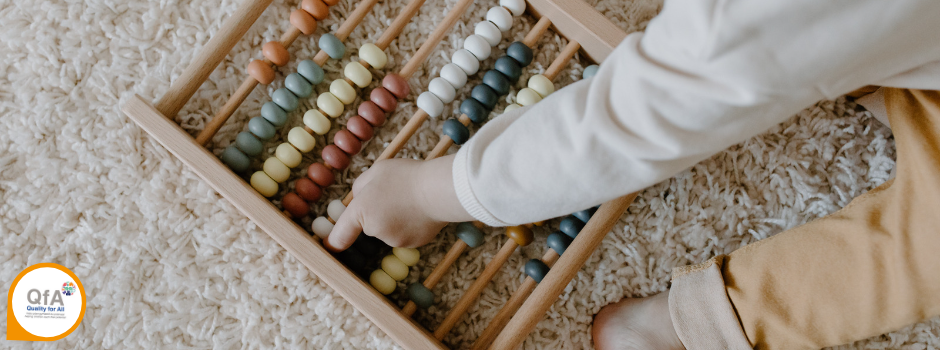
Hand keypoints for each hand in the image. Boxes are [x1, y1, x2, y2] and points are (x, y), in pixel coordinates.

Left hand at [325, 154, 473, 250]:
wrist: (440, 191)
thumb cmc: (407, 177)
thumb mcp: (377, 171)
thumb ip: (361, 186)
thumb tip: (359, 199)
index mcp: (361, 211)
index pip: (340, 236)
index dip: (333, 242)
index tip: (330, 246)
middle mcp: (375, 230)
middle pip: (370, 225)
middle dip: (377, 214)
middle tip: (394, 194)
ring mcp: (395, 240)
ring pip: (390, 230)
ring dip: (395, 219)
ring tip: (411, 200)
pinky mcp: (414, 244)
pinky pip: (407, 234)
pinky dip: (411, 225)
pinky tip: (421, 211)